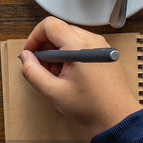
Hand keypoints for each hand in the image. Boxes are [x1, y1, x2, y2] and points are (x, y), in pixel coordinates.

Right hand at [19, 17, 140, 135]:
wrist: (117, 118)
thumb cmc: (92, 107)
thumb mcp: (54, 92)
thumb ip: (33, 72)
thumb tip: (25, 58)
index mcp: (79, 46)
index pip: (49, 25)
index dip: (35, 37)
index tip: (30, 52)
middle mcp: (92, 41)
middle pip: (60, 30)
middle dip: (46, 47)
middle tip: (42, 68)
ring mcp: (101, 46)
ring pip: (70, 38)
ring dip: (58, 53)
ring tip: (57, 75)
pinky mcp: (105, 54)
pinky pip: (82, 46)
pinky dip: (71, 56)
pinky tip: (70, 75)